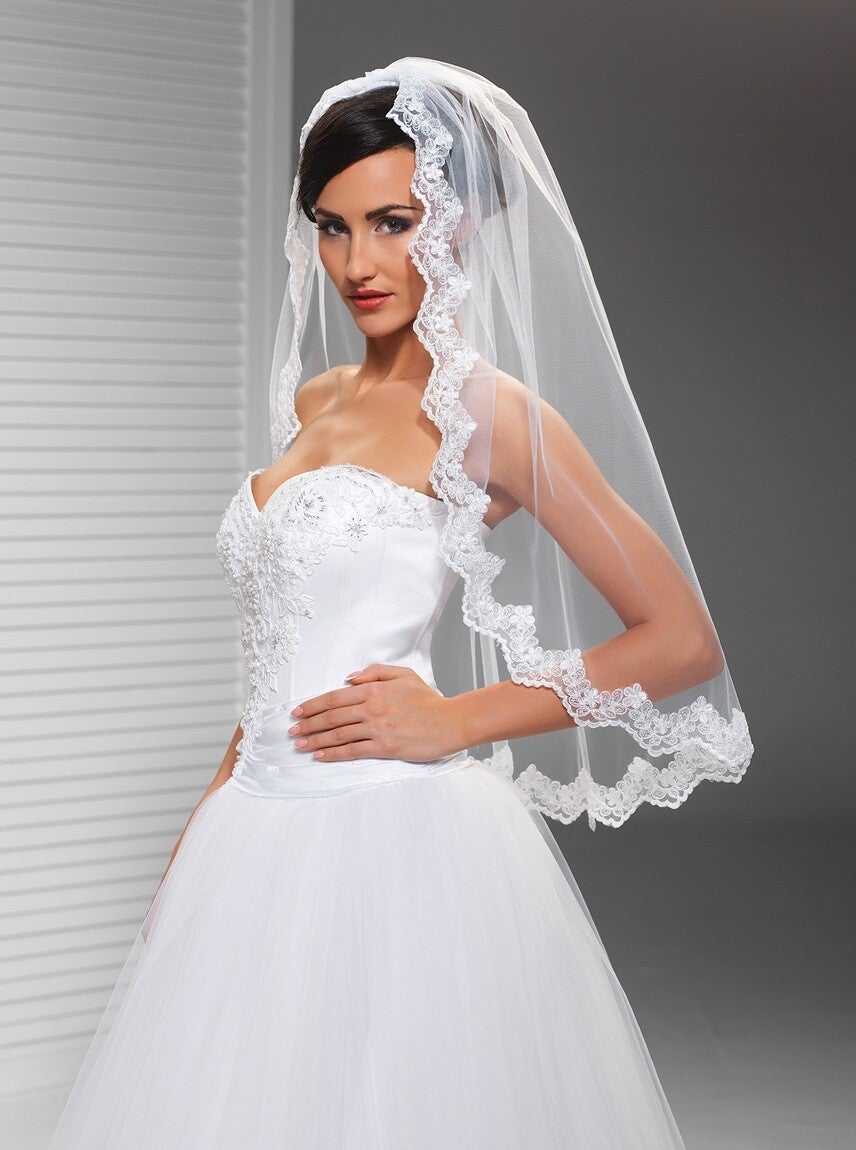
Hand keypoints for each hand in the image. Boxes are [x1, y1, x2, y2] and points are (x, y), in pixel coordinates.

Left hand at [286, 664, 463, 763]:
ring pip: (338, 734)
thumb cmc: (428, 700)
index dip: (313, 705)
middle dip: (308, 724)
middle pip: (332, 716)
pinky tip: (320, 755)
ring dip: (315, 740)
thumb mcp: (403, 675)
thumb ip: (375, 672)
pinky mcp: (384, 747)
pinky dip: (333, 754)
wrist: (451, 722)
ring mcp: (378, 728)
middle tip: (292, 730)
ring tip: (299, 745)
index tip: (298, 712)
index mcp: (375, 689)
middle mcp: (373, 708)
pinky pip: (353, 751)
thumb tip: (349, 678)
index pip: (335, 697)